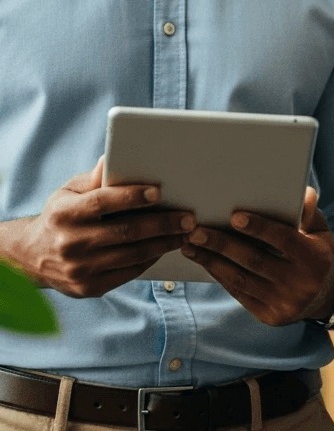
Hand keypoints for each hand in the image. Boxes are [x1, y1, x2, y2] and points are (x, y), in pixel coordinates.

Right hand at [8, 157, 192, 296]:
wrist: (32, 257)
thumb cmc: (60, 216)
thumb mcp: (69, 192)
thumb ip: (94, 178)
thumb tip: (111, 157)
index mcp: (65, 213)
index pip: (103, 202)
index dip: (131, 196)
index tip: (158, 191)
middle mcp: (71, 242)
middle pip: (125, 232)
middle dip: (162, 224)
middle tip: (188, 218)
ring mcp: (79, 269)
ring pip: (132, 255)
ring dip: (164, 243)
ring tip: (184, 233)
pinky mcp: (88, 288)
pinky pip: (128, 272)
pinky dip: (150, 259)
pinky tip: (165, 247)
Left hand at [180, 187, 333, 326]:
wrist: (329, 295)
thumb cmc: (319, 250)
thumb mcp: (321, 229)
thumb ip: (310, 210)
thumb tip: (299, 193)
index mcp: (314, 258)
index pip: (284, 240)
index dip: (260, 228)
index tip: (234, 216)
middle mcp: (300, 284)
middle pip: (254, 260)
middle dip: (222, 245)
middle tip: (196, 231)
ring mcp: (284, 304)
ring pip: (241, 280)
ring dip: (212, 262)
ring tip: (190, 246)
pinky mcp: (270, 317)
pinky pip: (240, 294)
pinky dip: (220, 276)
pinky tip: (205, 262)